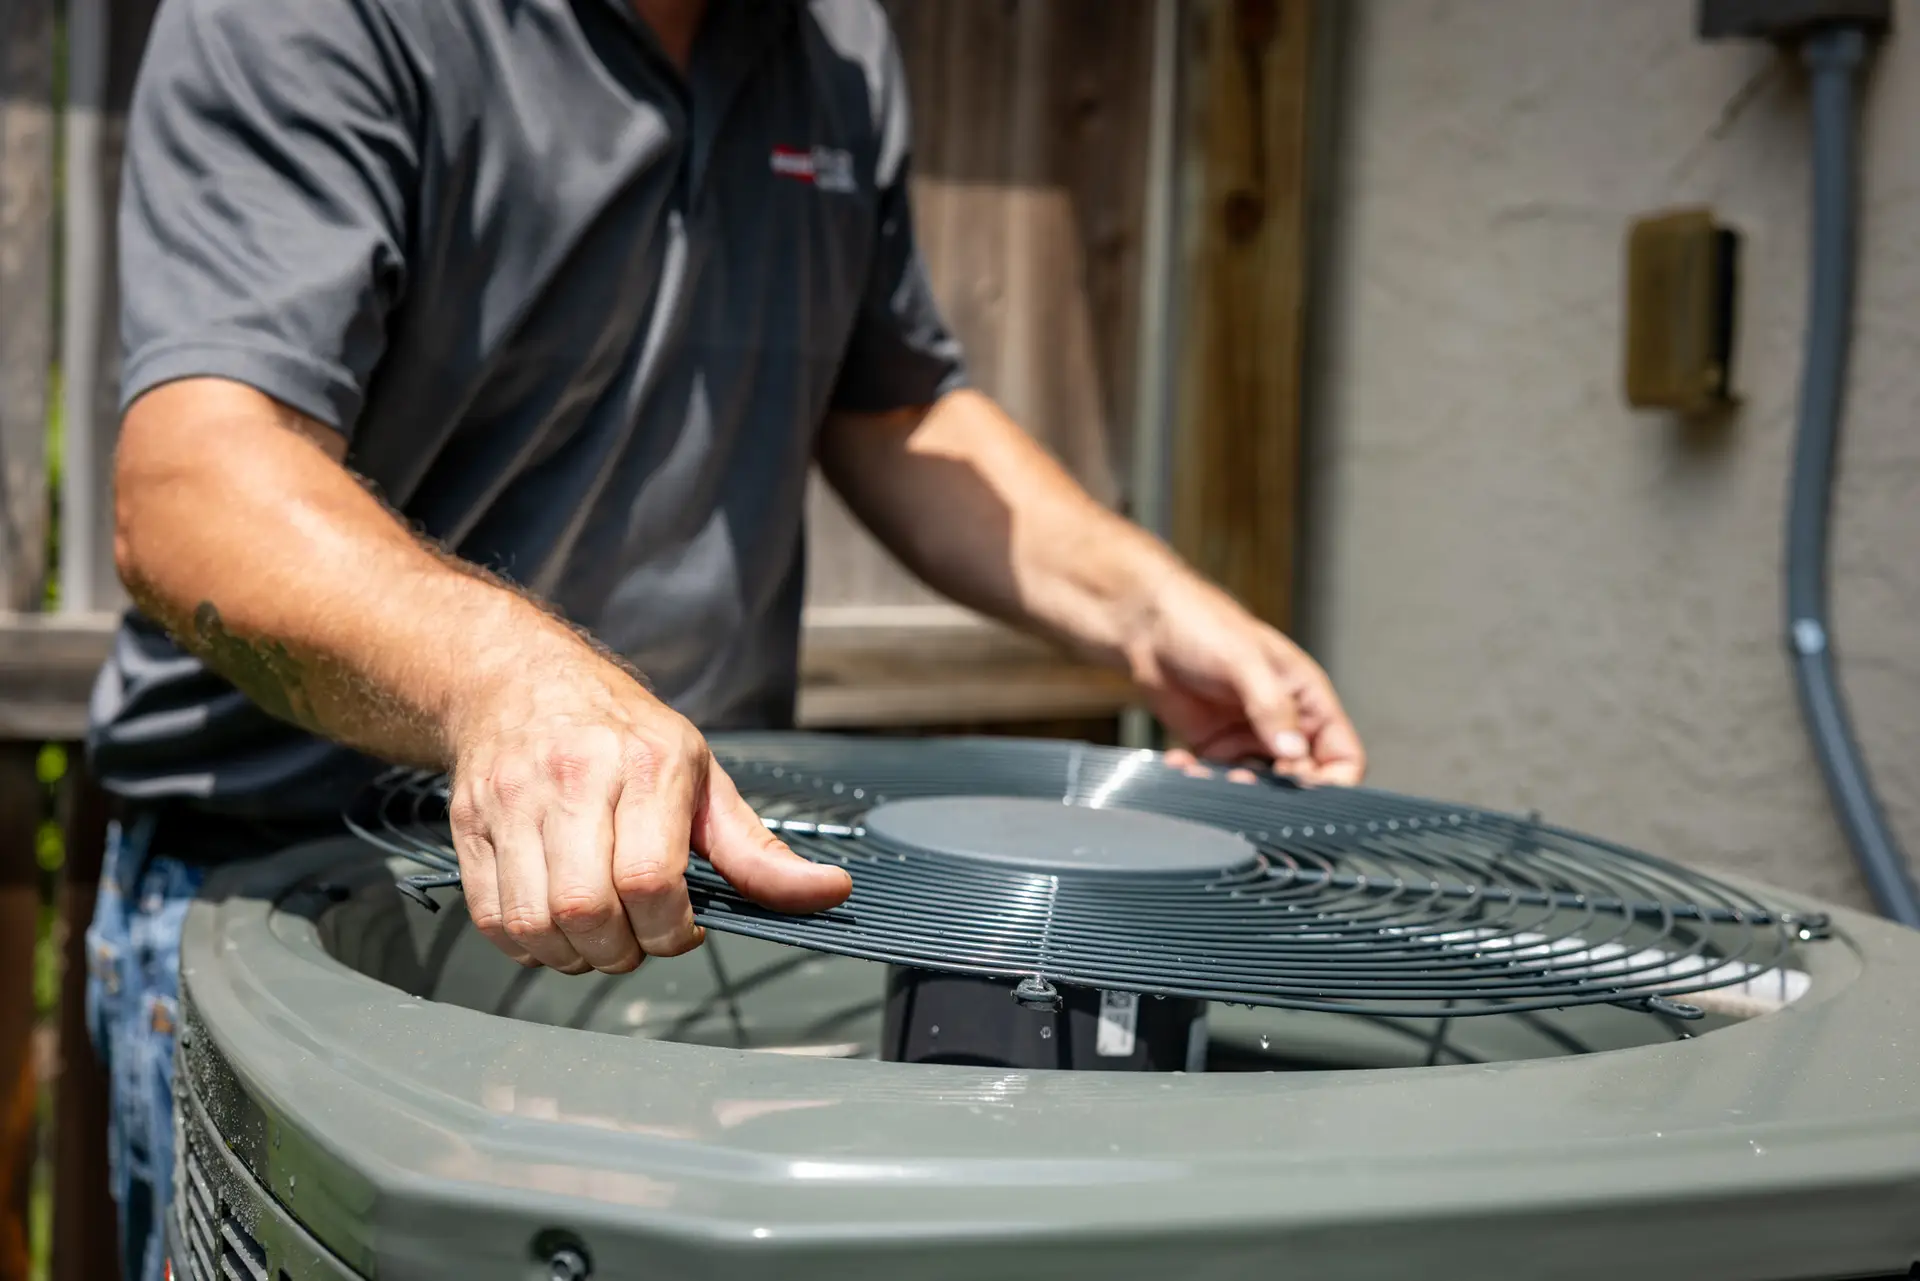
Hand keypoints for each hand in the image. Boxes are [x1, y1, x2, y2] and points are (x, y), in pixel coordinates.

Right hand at [446, 647, 851, 972]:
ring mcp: (513, 802)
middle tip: (638, 939)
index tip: (684, 929)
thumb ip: (758, 851)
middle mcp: (574, 779)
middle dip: (621, 951)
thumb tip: (828, 894)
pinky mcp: (469, 825)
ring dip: (573, 955)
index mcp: (645, 765)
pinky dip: (527, 946)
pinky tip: (555, 927)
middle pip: (587, 909)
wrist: (517, 681)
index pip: (649, 879)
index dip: (671, 930)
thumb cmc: (622, 735)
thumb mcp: (703, 778)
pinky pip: (493, 919)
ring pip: (535, 923)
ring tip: (598, 938)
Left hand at [1122, 574, 1365, 785]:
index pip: (1344, 757)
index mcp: (1309, 700)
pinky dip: (1203, 781)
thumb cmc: (1204, 626)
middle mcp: (1286, 724)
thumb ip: (1272, 707)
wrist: (1149, 627)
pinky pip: (1220, 779)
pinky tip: (1180, 763)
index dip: (1331, 783)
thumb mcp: (1244, 661)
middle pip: (1302, 782)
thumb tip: (1293, 753)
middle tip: (1240, 781)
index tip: (1298, 790)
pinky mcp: (1216, 747)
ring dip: (1235, 790)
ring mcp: (1251, 738)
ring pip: (1259, 788)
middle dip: (1275, 793)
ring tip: (1204, 772)